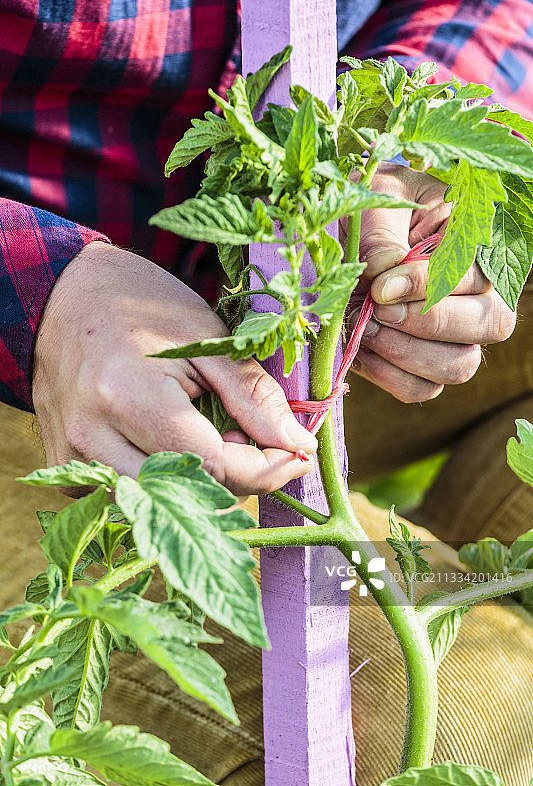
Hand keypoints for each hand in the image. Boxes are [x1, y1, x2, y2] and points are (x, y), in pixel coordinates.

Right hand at [32, 243, 316, 494]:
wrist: (63, 297)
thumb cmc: (140, 305)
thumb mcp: (207, 338)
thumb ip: (253, 396)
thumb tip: (298, 443)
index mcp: (127, 396)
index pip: (214, 465)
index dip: (268, 467)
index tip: (297, 451)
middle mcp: (92, 438)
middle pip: (190, 494)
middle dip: (237, 474)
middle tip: (245, 431)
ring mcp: (71, 459)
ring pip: (162, 505)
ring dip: (201, 479)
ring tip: (205, 430)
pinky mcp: (64, 471)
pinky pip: (130, 497)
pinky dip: (165, 481)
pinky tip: (168, 440)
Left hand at [343, 164, 515, 402]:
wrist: (340, 235)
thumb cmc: (368, 207)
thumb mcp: (374, 202)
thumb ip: (381, 235)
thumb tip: (387, 274)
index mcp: (475, 245)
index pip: (476, 277)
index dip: (428, 287)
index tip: (380, 287)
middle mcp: (478, 295)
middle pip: (491, 326)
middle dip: (426, 322)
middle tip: (376, 309)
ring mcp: (453, 337)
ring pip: (459, 366)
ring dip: (407, 353)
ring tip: (366, 327)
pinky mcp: (421, 367)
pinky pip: (420, 390)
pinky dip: (388, 376)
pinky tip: (361, 348)